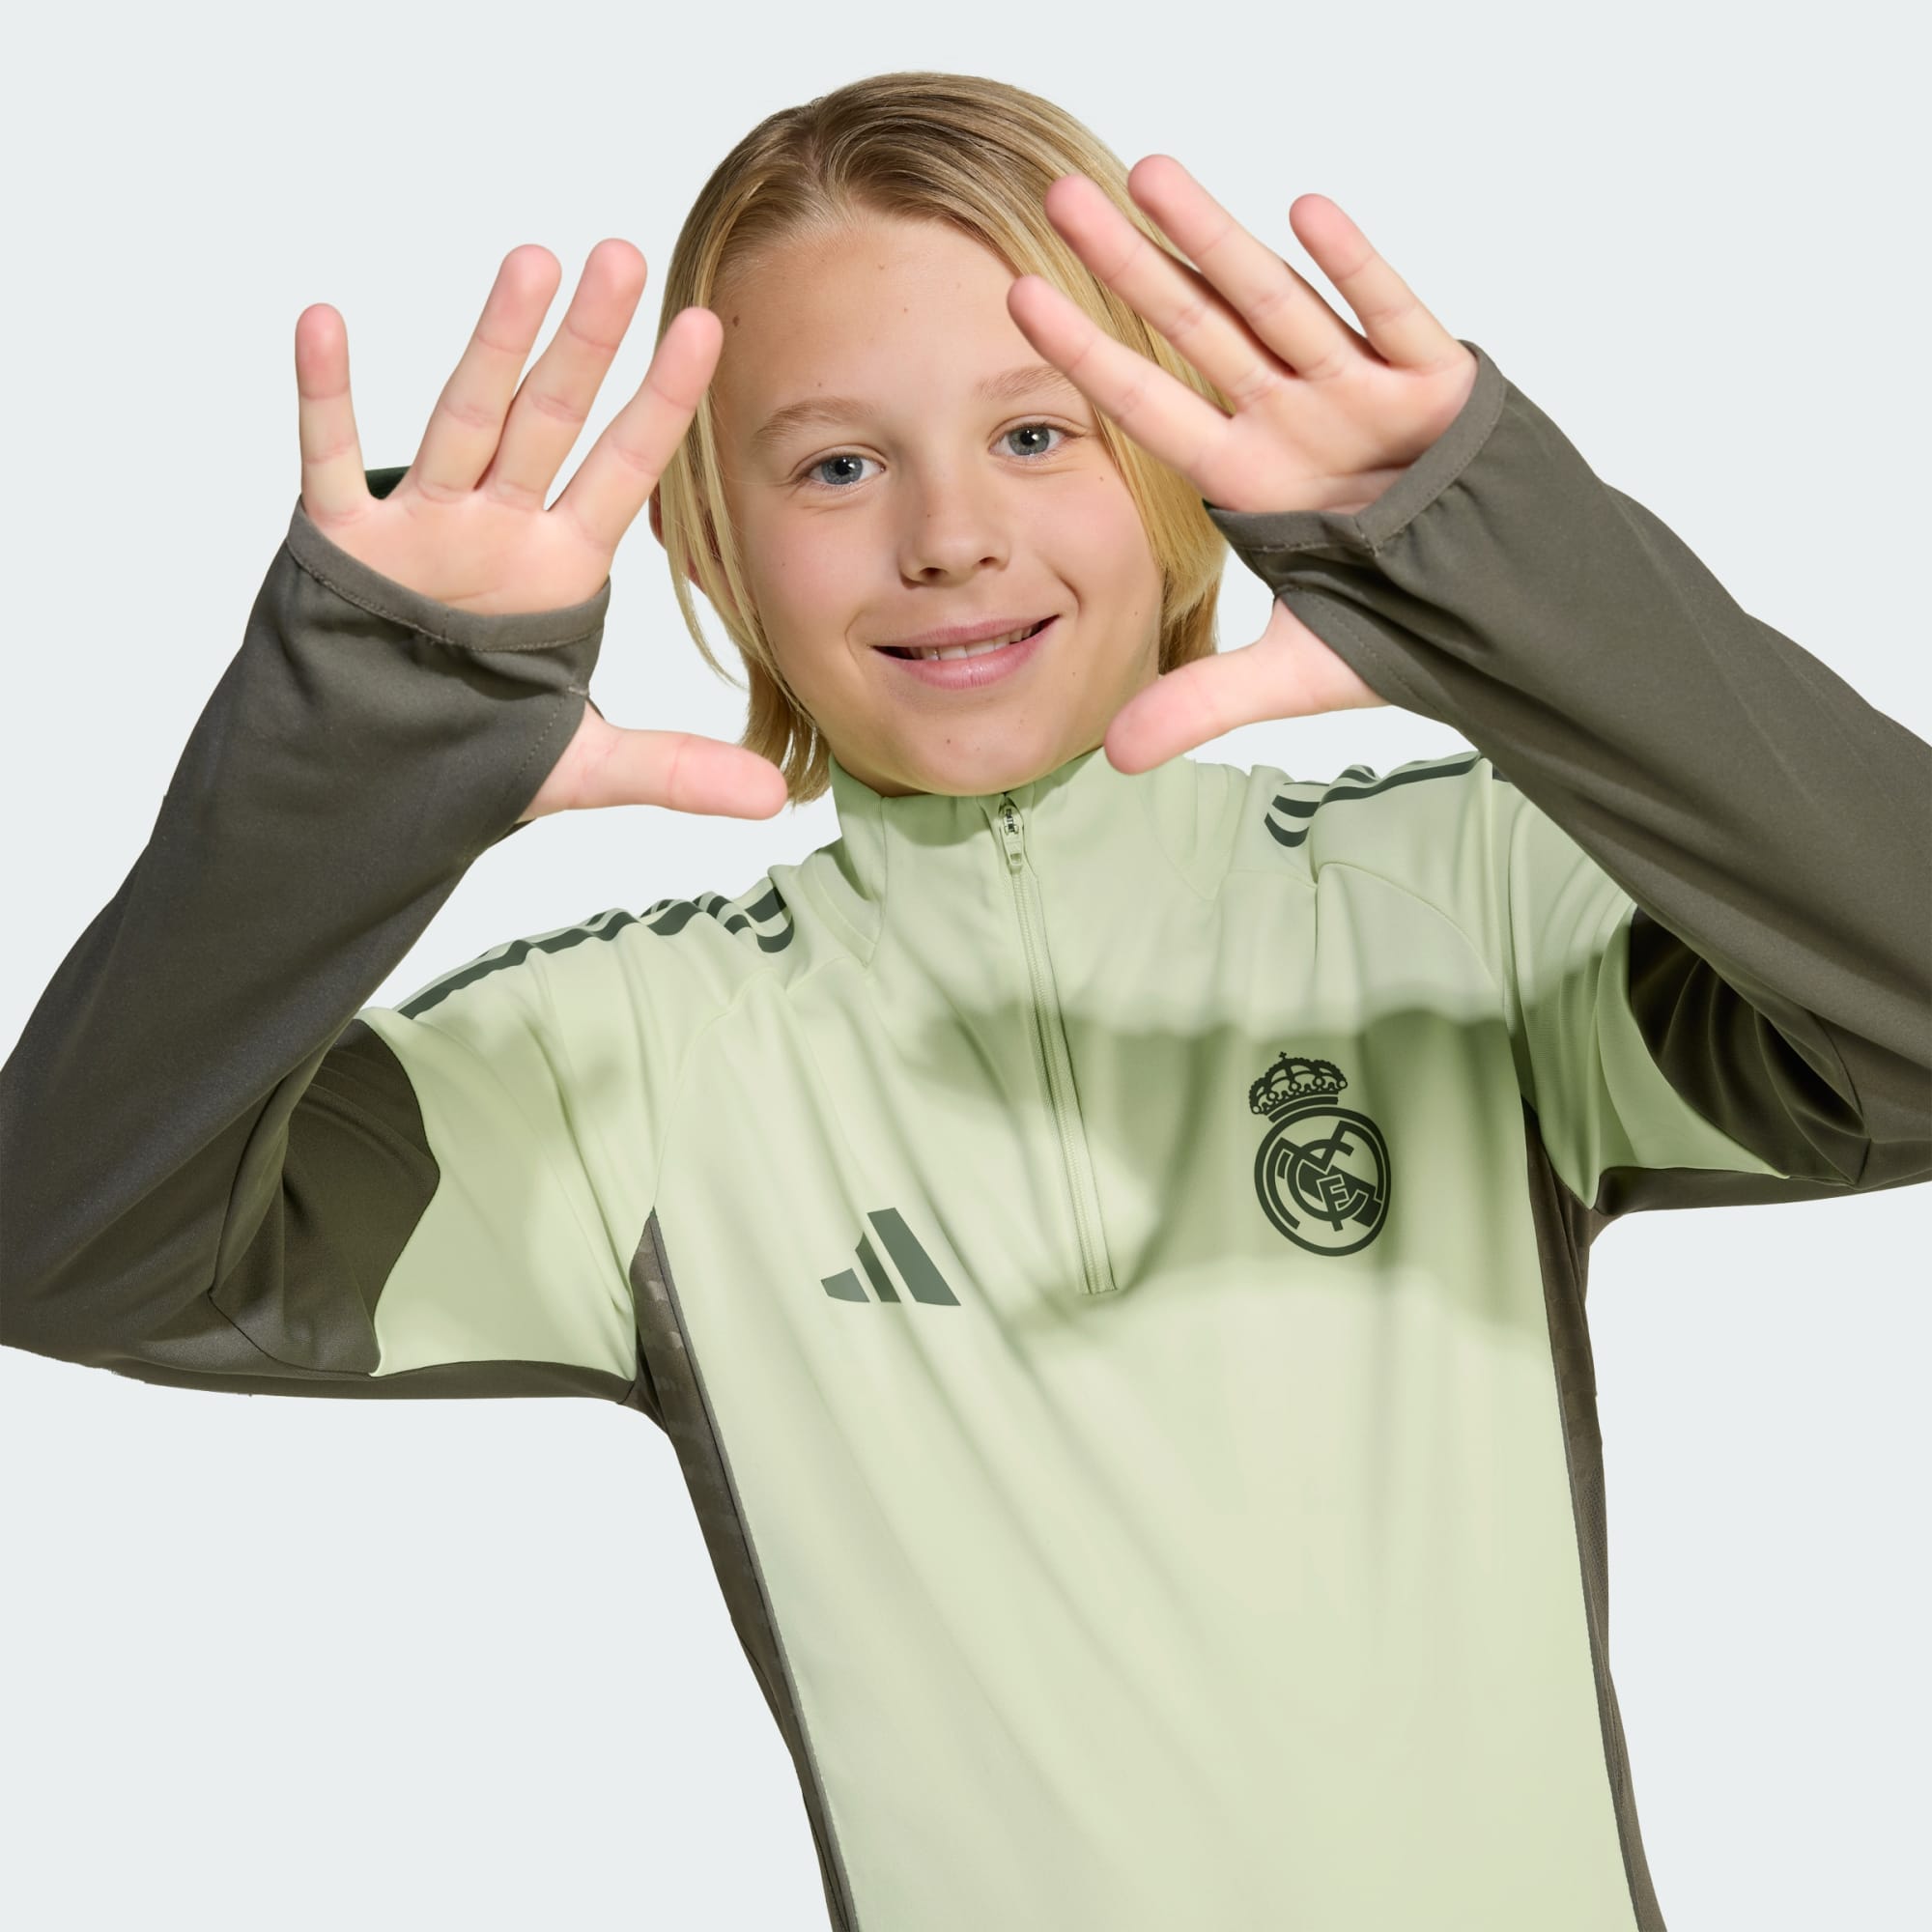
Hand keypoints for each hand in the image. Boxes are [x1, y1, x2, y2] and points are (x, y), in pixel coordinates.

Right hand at [293, 241, 788, 821]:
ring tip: (531, 260)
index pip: (624, 470)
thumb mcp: (585, 765)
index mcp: (560, 570)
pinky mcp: (342, 549)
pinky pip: (329, 464)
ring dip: (493, 343)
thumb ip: (675, 770)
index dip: (663, 402)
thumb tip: (775, 801)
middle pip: (550, 419)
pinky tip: (325, 322)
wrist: (372, 784)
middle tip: (626, 255)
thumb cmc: (474, 755)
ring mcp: (422, 531)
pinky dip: (325, 399)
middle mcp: (498, 531)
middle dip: (586, 344)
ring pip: (464, 420)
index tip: (706, 327)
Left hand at [1007, 160, 1479, 772]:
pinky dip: (1357, 275)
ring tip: (1151, 175)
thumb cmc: (1402, 629)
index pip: (1150, 409)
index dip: (1087, 356)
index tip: (1017, 298)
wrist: (1508, 623)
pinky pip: (1393, 320)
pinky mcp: (1439, 387)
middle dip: (1132, 267)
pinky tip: (1308, 215)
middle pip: (1197, 332)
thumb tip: (1118, 756)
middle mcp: (1294, 422)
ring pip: (1277, 304)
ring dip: (1217, 241)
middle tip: (1061, 195)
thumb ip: (1205, 700)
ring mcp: (1361, 396)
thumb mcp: (1293, 671)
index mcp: (1252, 479)